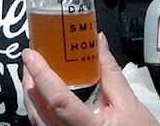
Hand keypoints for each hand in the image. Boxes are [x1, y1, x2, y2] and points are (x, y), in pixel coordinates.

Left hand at [22, 33, 159, 125]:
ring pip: (37, 121)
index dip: (40, 75)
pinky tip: (43, 95)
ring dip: (32, 96)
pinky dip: (39, 109)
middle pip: (38, 112)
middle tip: (31, 59)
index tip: (30, 54)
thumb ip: (110, 72)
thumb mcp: (129, 103)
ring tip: (33, 73)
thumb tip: (98, 41)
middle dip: (30, 83)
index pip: (58, 100)